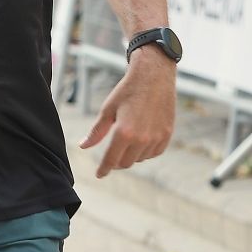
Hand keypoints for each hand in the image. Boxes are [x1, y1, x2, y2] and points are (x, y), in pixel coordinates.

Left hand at [79, 49, 175, 176]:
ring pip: (140, 158)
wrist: (154, 77)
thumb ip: (96, 132)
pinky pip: (154, 153)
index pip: (111, 160)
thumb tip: (84, 146)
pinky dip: (145, 152)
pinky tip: (139, 143)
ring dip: (131, 155)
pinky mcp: (167, 135)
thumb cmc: (127, 91)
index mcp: (124, 133)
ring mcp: (157, 138)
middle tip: (110, 156)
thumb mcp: (107, 110)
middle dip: (116, 162)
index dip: (104, 169)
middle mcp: (142, 139)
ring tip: (125, 142)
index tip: (99, 174)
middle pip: (126, 162)